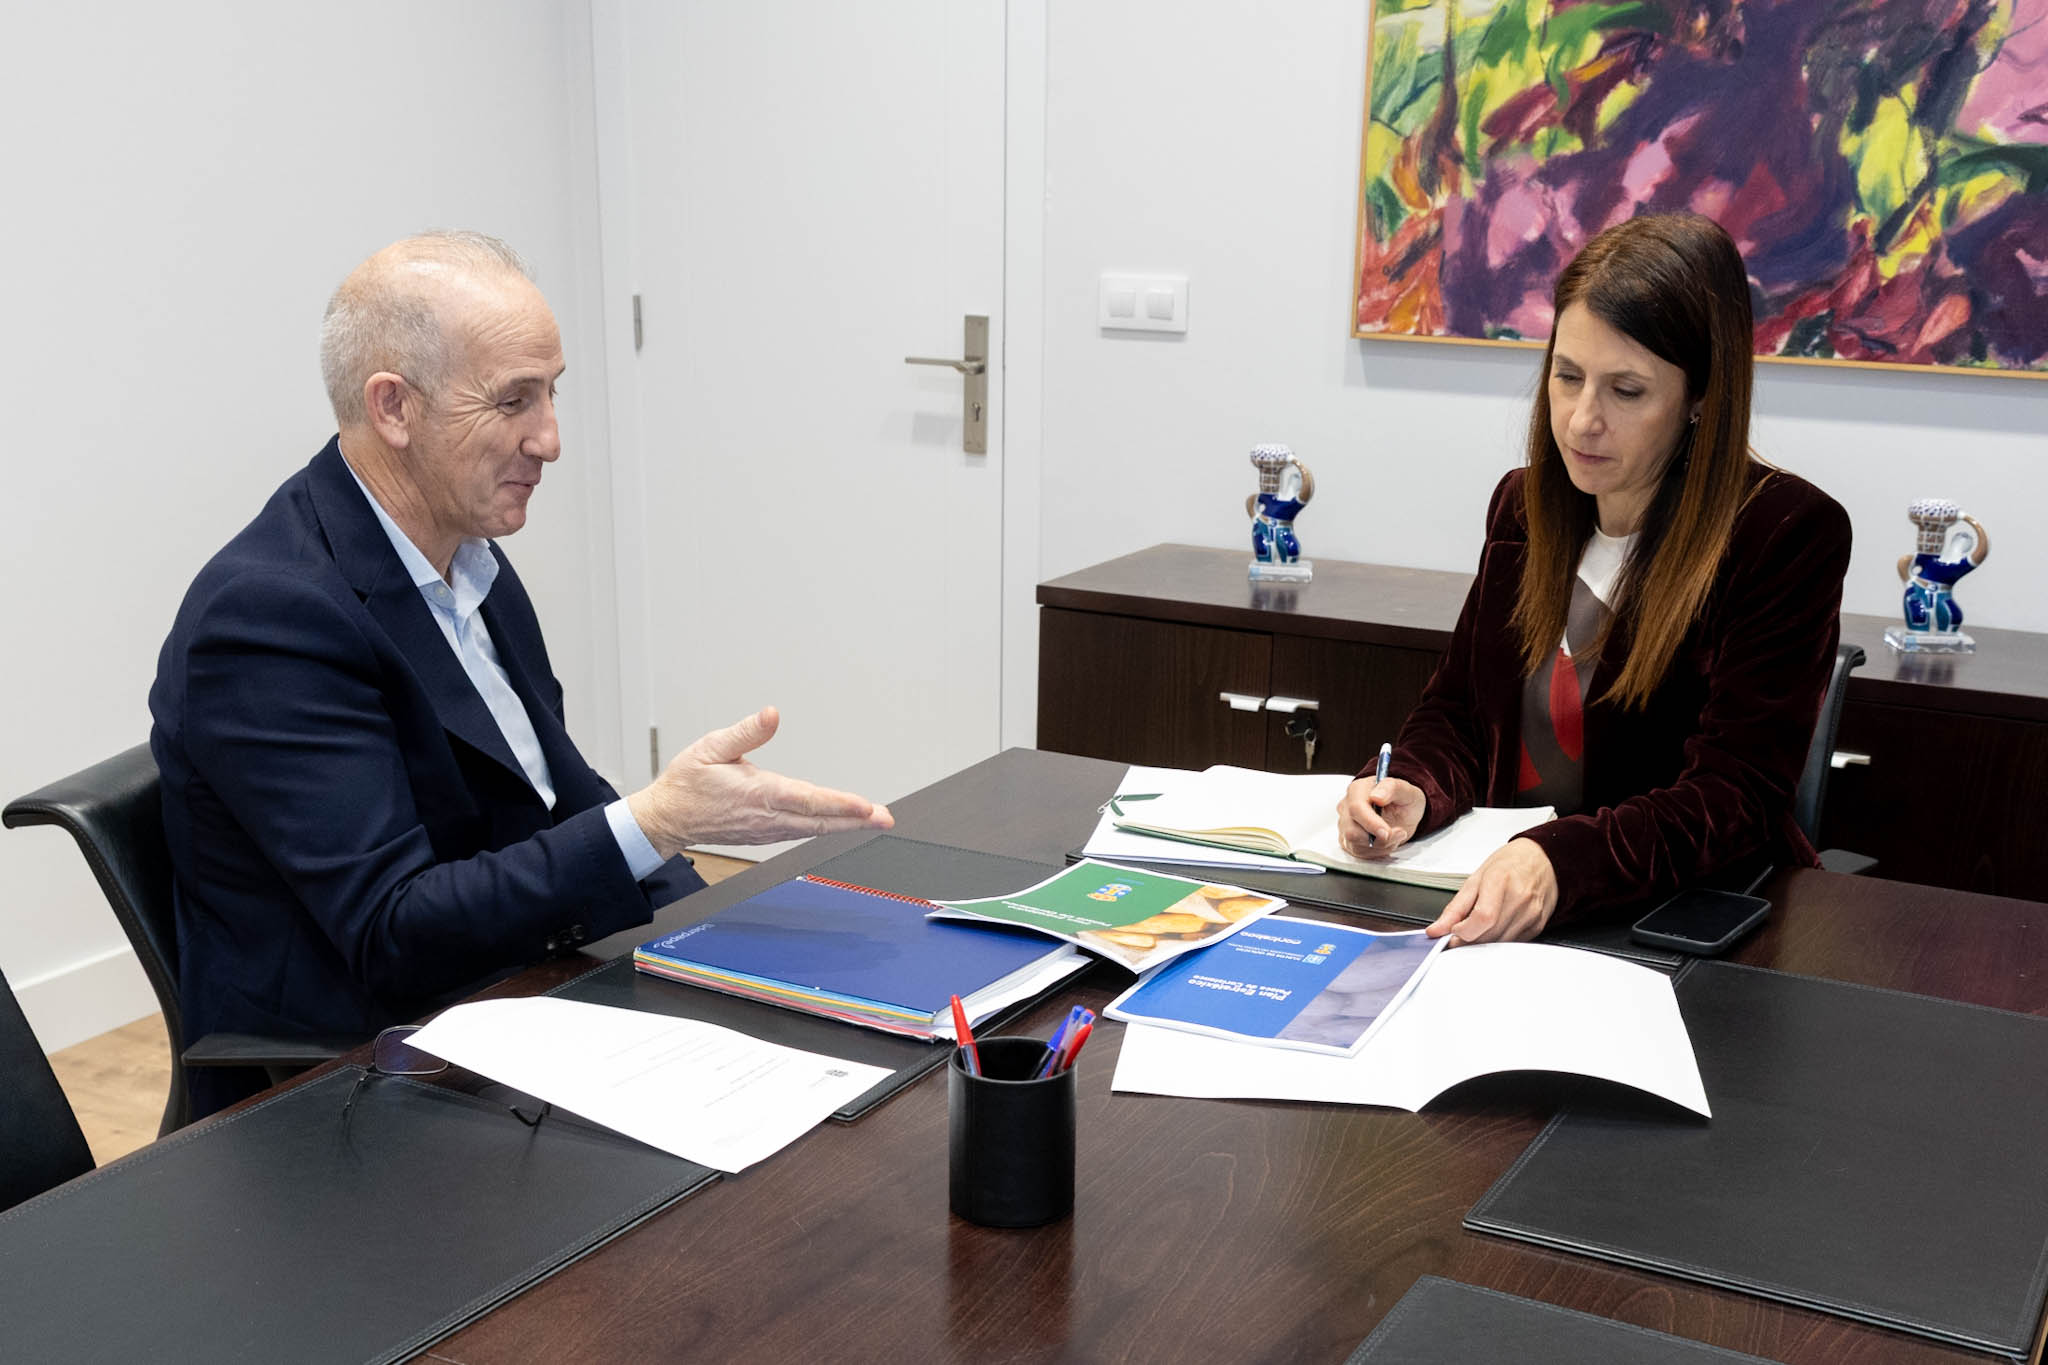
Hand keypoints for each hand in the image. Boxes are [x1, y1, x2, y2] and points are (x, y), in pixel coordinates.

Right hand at [626, 706, 892, 856]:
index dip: (839, 804)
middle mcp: (767, 817)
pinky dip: (826, 827)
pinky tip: (842, 823)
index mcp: (757, 794)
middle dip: (855, 820)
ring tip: (873, 819)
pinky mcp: (766, 834)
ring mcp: (768, 830)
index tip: (865, 806)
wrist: (667, 819)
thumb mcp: (710, 748)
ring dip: (845, 825)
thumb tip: (772, 714)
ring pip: (814, 829)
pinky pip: (803, 831)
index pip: (807, 800)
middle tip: (885, 818)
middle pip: (819, 821)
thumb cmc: (687, 783)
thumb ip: (745, 732)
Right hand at [1335, 776, 1424, 857]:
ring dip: (1380, 845)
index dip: (1370, 823)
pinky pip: (1358, 851)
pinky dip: (1377, 851)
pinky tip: (1387, 841)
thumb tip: (1376, 796)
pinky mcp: (1347, 839)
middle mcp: (1346, 806)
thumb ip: (1391, 788)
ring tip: (1395, 835)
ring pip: (1355, 844)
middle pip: (1352, 831)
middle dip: (1379, 838)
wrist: (1402, 812)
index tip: (1387, 832)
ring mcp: (1345, 824)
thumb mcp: (1406, 789)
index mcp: (1358, 790)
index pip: (1356, 808)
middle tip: (1400, 833)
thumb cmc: (1403, 799)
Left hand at [1426, 838, 1557, 944]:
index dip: (1463, 931)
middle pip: (1490, 934)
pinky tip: (1496, 927)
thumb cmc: (1508, 864)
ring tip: (1479, 926)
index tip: (1453, 932)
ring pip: (1500, 944)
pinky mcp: (1538, 925)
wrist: (1542, 860)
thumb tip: (1437, 930)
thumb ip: (1455, 908)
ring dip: (1483, 942)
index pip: (1483, 917)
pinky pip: (1512, 943)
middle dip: (1469, 939)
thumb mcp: (1475, 878)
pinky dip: (1498, 941)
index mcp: (1500, 880)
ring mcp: (1531, 913)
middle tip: (1461, 932)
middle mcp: (1519, 897)